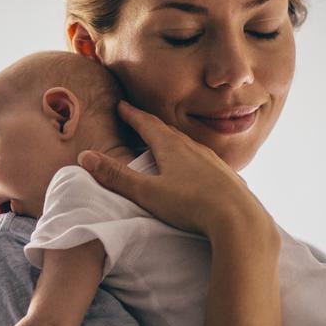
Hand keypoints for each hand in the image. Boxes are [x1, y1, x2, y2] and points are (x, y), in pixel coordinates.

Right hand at [78, 101, 273, 240]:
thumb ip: (116, 176)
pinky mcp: (226, 177)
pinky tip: (194, 170)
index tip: (121, 105)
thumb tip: (86, 157)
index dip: (132, 114)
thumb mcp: (147, 192)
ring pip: (188, 145)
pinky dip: (191, 159)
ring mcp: (212, 161)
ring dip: (172, 142)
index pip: (146, 123)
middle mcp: (193, 148)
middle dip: (150, 125)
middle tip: (138, 121)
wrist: (240, 220)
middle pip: (167, 131)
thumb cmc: (191, 205)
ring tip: (163, 145)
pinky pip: (203, 161)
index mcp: (172, 147)